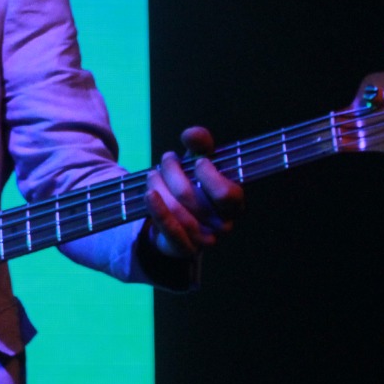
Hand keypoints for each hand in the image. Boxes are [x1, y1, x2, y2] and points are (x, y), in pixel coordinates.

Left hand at [145, 126, 243, 257]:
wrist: (176, 222)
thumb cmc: (193, 187)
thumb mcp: (198, 164)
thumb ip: (200, 145)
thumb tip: (193, 135)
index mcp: (234, 205)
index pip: (227, 195)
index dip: (210, 175)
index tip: (197, 161)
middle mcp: (223, 224)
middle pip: (192, 198)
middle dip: (173, 172)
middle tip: (166, 160)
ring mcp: (204, 240)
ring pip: (177, 210)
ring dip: (159, 186)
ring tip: (152, 174)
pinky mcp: (184, 248)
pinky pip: (171, 230)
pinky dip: (158, 210)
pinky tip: (149, 194)